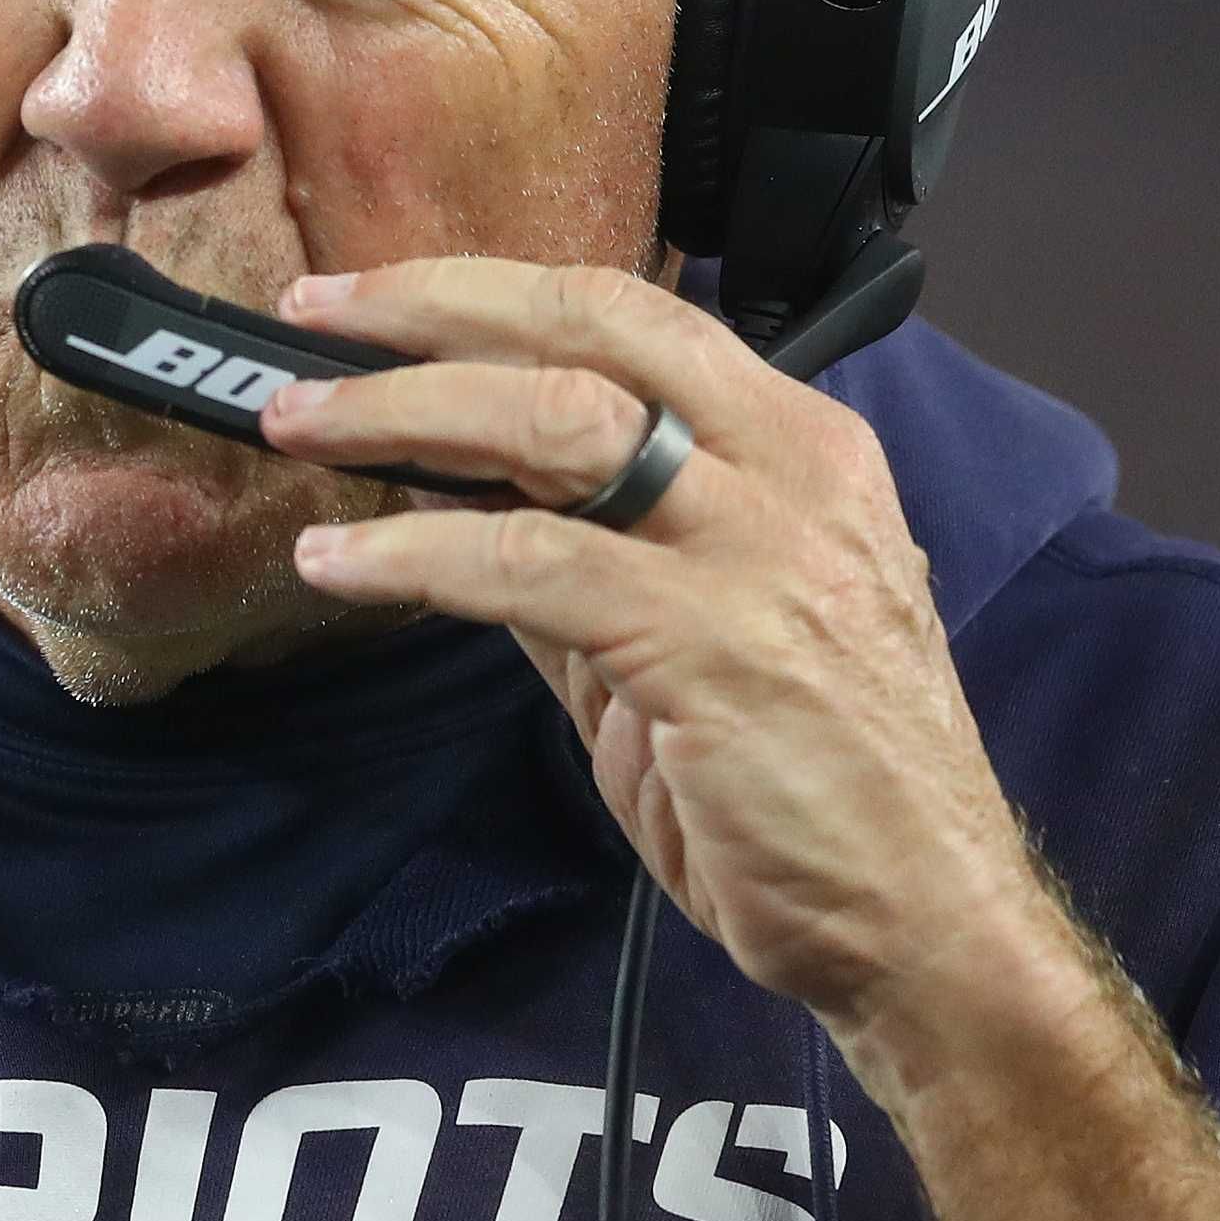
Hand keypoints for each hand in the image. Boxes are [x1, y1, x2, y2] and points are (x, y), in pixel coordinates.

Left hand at [257, 258, 1081, 1054]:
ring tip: (297, 425)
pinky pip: (533, 567)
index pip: (632, 316)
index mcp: (801, 452)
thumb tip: (450, 499)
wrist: (921, 928)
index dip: (487, 292)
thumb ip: (585, 558)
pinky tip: (337, 565)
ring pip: (557, 422)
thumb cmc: (810, 792)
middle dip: (435, 305)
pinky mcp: (716, 646)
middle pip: (594, 327)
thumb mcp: (690, 643)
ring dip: (403, 411)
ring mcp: (763, 553)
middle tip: (312, 312)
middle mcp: (792, 473)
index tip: (371, 303)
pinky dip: (418, 555)